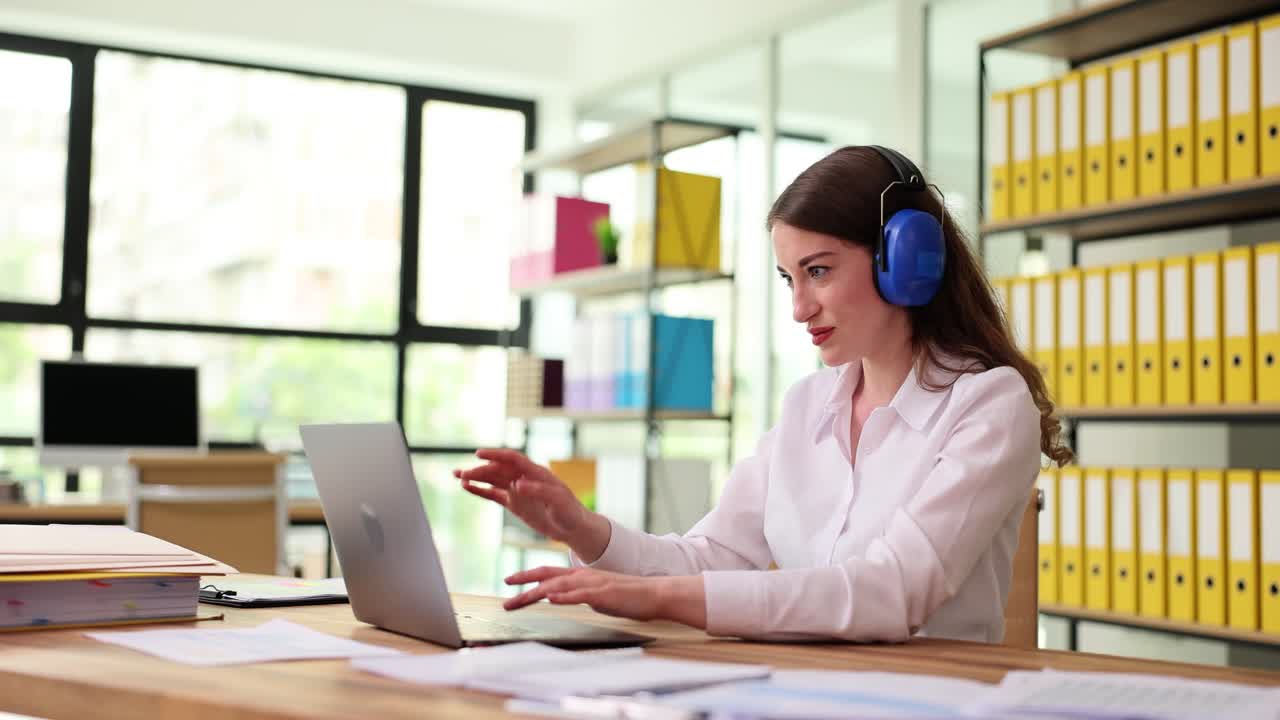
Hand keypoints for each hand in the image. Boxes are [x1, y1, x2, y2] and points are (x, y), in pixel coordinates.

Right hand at [454, 449, 610, 560]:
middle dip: (480, 470)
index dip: (495, 454)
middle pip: (498, 469)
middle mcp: (524, 478)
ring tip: (458, 476)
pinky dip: (480, 490)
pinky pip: (494, 494)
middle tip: (462, 474)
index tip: (478, 454)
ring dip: (476, 477)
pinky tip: (466, 487)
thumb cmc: (570, 511)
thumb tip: (517, 484)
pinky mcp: (514, 503)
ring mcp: (517, 490)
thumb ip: (538, 491)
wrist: (573, 526)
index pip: (512, 458)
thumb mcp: (558, 500)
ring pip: (493, 480)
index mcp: (536, 472)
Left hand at [503, 566, 706, 628]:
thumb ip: (581, 595)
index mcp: (581, 575)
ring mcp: (592, 583)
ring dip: (536, 593)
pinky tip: (551, 598)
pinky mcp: (603, 593)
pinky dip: (564, 596)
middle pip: (547, 577)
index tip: (509, 580)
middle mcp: (583, 576)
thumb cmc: (628, 596)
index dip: (527, 575)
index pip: (548, 572)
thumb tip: (567, 598)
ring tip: (518, 599)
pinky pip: (580, 595)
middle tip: (505, 598)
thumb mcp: (598, 595)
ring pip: (559, 585)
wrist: (654, 593)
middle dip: (523, 585)